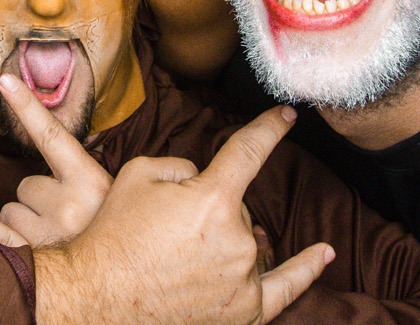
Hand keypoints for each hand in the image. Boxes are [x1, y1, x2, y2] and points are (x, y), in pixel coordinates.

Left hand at [0, 73, 112, 247]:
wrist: (128, 288)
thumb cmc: (122, 237)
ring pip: (12, 209)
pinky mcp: (29, 259)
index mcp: (94, 184)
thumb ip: (99, 169)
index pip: (53, 136)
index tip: (5, 79)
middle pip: (27, 183)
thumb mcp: (125, 198)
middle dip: (40, 199)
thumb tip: (69, 143)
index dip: (28, 107)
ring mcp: (46, 237)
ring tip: (57, 239)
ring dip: (26, 220)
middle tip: (68, 219)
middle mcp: (68, 208)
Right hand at [33, 106, 333, 323]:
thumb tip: (203, 178)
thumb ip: (183, 165)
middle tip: (163, 232)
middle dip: (206, 211)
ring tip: (179, 256)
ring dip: (221, 241)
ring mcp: (244, 280)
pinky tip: (323, 253)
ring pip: (245, 242)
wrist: (96, 300)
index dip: (269, 129)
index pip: (248, 151)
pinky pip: (284, 289)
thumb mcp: (137, 175)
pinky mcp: (244, 312)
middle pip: (236, 208)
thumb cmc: (114, 236)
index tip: (286, 115)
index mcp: (213, 199)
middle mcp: (237, 240)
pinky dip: (305, 269)